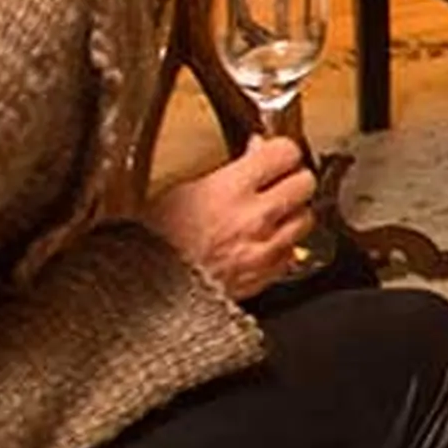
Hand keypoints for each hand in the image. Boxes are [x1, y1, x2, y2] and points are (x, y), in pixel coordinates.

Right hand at [143, 136, 315, 299]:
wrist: (141, 297)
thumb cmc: (148, 247)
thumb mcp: (177, 192)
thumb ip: (224, 171)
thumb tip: (252, 151)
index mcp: (229, 190)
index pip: (285, 152)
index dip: (281, 149)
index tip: (273, 152)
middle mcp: (254, 219)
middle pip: (305, 183)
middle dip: (293, 178)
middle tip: (277, 180)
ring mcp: (263, 249)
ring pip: (306, 219)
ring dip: (293, 213)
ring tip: (271, 212)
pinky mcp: (264, 277)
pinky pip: (292, 253)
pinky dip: (284, 246)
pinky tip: (263, 243)